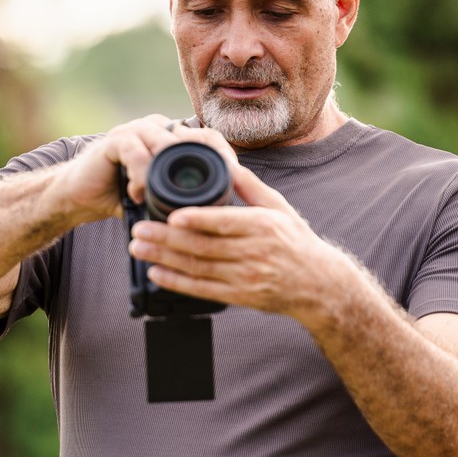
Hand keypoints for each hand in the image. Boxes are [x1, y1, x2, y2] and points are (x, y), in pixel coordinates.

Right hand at [57, 114, 239, 222]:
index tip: (235, 178)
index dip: (223, 154)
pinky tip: (137, 195)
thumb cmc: (121, 198)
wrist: (79, 197)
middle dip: (203, 164)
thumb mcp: (159, 199)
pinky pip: (135, 151)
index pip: (207, 137)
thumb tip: (219, 218)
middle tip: (210, 191)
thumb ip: (184, 199)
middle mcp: (156, 128)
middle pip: (190, 136)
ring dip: (167, 175)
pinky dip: (141, 174)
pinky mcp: (115, 140)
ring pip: (164, 144)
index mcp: (171, 139)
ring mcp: (135, 131)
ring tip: (161, 199)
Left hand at [129, 163, 334, 318]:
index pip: (226, 223)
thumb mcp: (279, 207)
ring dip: (164, 258)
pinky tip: (156, 273)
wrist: (318, 285)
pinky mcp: (239, 296)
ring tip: (139, 247)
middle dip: (167, 238)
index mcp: (263, 227)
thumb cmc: (296, 241)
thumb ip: (249, 185)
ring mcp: (246, 278)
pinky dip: (177, 282)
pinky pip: (202, 290)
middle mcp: (254, 253)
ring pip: (198, 268)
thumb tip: (225, 160)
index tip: (172, 213)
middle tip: (139, 229)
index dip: (197, 220)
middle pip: (204, 247)